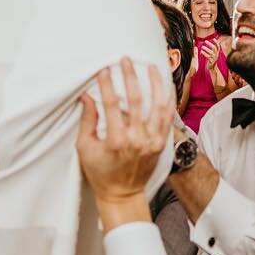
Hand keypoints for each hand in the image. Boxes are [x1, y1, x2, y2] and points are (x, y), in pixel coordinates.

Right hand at [75, 58, 173, 211]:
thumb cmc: (101, 172)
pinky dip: (168, 99)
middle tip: (126, 60)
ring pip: (158, 105)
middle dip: (130, 76)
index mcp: (116, 141)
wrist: (123, 194)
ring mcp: (152, 140)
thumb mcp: (86, 149)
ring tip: (151, 67)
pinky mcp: (161, 142)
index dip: (108, 85)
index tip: (104, 69)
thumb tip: (86, 97)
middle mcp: (137, 139)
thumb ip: (87, 122)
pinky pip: (168, 116)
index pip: (111, 105)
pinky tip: (165, 85)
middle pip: (136, 100)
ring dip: (155, 83)